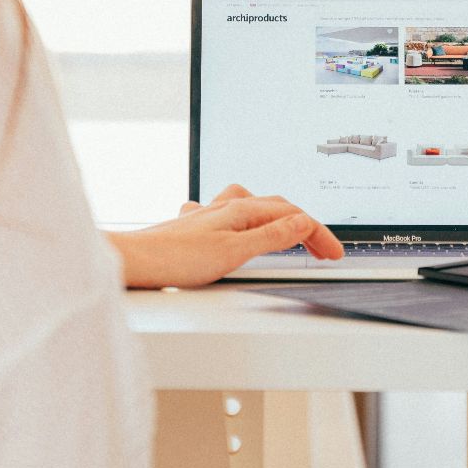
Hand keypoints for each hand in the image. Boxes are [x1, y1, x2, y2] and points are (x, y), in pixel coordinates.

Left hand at [106, 185, 343, 288]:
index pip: (292, 216)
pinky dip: (246, 221)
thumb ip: (271, 237)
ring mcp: (209, 215)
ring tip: (290, 232)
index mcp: (240, 209)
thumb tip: (303, 222)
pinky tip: (237, 229)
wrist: (133, 261)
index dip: (318, 234)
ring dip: (277, 218)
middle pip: (276, 208)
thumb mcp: (234, 252)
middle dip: (304, 226)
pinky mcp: (195, 228)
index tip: (334, 253)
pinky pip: (229, 215)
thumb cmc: (175, 258)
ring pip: (252, 206)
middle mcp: (225, 207)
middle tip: (322, 250)